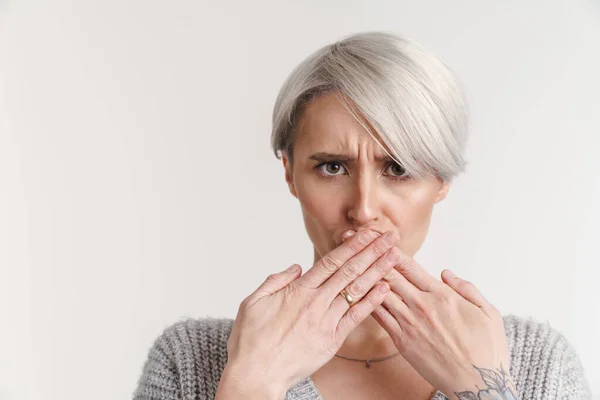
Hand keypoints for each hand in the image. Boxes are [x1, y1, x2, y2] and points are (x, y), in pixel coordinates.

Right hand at [224, 229, 400, 392]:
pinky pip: (356, 317)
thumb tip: (296, 267)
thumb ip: (275, 281)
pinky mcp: (332, 341)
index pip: (331, 261)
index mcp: (297, 290)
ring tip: (394, 257)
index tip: (368, 233)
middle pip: (349, 271)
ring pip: (356, 291)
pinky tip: (385, 289)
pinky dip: (371, 302)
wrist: (256, 375)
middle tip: (390, 238)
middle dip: (372, 252)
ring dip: (378, 272)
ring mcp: (325, 321)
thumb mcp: (253, 302)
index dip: (352, 245)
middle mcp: (315, 302)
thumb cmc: (250, 341)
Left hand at [369, 246, 516, 398]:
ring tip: (351, 264)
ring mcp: (410, 324)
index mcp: (442, 295)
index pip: (410, 267)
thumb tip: (446, 273)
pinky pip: (380, 317)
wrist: (478, 384)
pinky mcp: (402, 341)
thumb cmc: (486, 350)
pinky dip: (368, 303)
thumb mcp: (488, 312)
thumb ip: (466, 288)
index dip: (392, 251)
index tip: (380, 240)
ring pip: (381, 294)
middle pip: (391, 276)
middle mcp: (422, 306)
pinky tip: (358, 293)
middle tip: (356, 244)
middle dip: (372, 258)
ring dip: (366, 277)